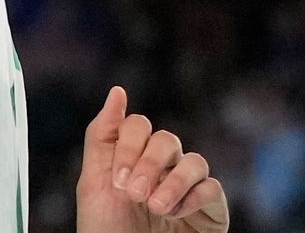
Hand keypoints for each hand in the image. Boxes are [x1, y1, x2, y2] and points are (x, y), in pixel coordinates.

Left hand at [73, 86, 229, 232]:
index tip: (117, 180)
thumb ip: (102, 136)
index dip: (129, 144)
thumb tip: (117, 91)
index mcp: (131, 162)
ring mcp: (187, 191)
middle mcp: (161, 172)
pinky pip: (212, 188)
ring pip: (194, 160)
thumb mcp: (92, 185)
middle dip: (148, 164)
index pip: (139, 127)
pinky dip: (193, 197)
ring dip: (172, 181)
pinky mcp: (210, 212)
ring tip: (156, 207)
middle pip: (167, 140)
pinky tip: (175, 215)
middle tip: (134, 194)